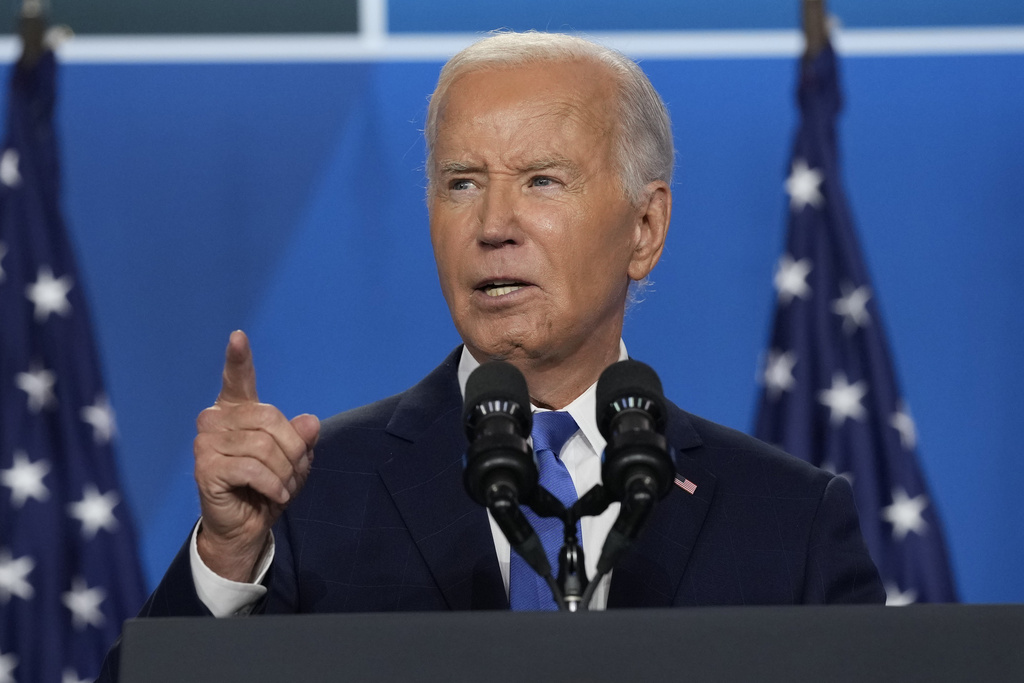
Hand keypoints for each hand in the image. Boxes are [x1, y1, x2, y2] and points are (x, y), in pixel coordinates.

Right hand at [193, 330, 318, 581]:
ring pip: (264, 447)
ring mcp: (206, 443)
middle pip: (269, 418)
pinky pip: (253, 469)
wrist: (246, 526)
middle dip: (293, 449)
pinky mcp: (205, 468)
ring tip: (283, 487)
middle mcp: (215, 420)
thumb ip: (302, 439)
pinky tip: (276, 495)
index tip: (238, 336)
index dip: (238, 358)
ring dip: (285, 472)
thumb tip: (309, 422)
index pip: (237, 379)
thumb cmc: (268, 486)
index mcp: (236, 410)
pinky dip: (274, 485)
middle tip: (294, 473)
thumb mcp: (295, 460)